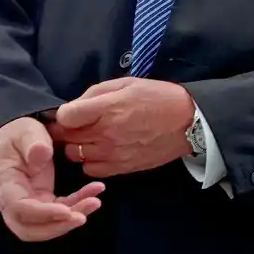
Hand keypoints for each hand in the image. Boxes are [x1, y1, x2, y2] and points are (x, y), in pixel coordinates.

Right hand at [0, 116, 104, 241]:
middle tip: (82, 217)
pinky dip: (77, 205)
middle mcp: (13, 201)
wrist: (18, 136)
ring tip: (94, 203)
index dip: (43, 214)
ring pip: (45, 226)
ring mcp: (29, 203)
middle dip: (56, 227)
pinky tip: (95, 193)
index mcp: (5, 185)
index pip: (20, 209)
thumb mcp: (25, 132)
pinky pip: (59, 211)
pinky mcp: (43, 200)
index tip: (66, 211)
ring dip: (69, 221)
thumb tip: (41, 156)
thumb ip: (33, 143)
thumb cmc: (19, 134)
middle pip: (29, 229)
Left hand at [49, 78, 195, 177]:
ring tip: (91, 137)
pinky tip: (101, 150)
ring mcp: (112, 153)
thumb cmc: (158, 97)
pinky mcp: (120, 168)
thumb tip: (73, 107)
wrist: (188, 122)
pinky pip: (90, 169)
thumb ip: (96, 93)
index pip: (65, 117)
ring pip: (75, 154)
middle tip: (79, 124)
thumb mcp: (128, 84)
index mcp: (107, 108)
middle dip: (68, 129)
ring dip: (78, 145)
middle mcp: (106, 133)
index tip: (73, 112)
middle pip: (66, 137)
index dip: (64, 113)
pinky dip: (90, 160)